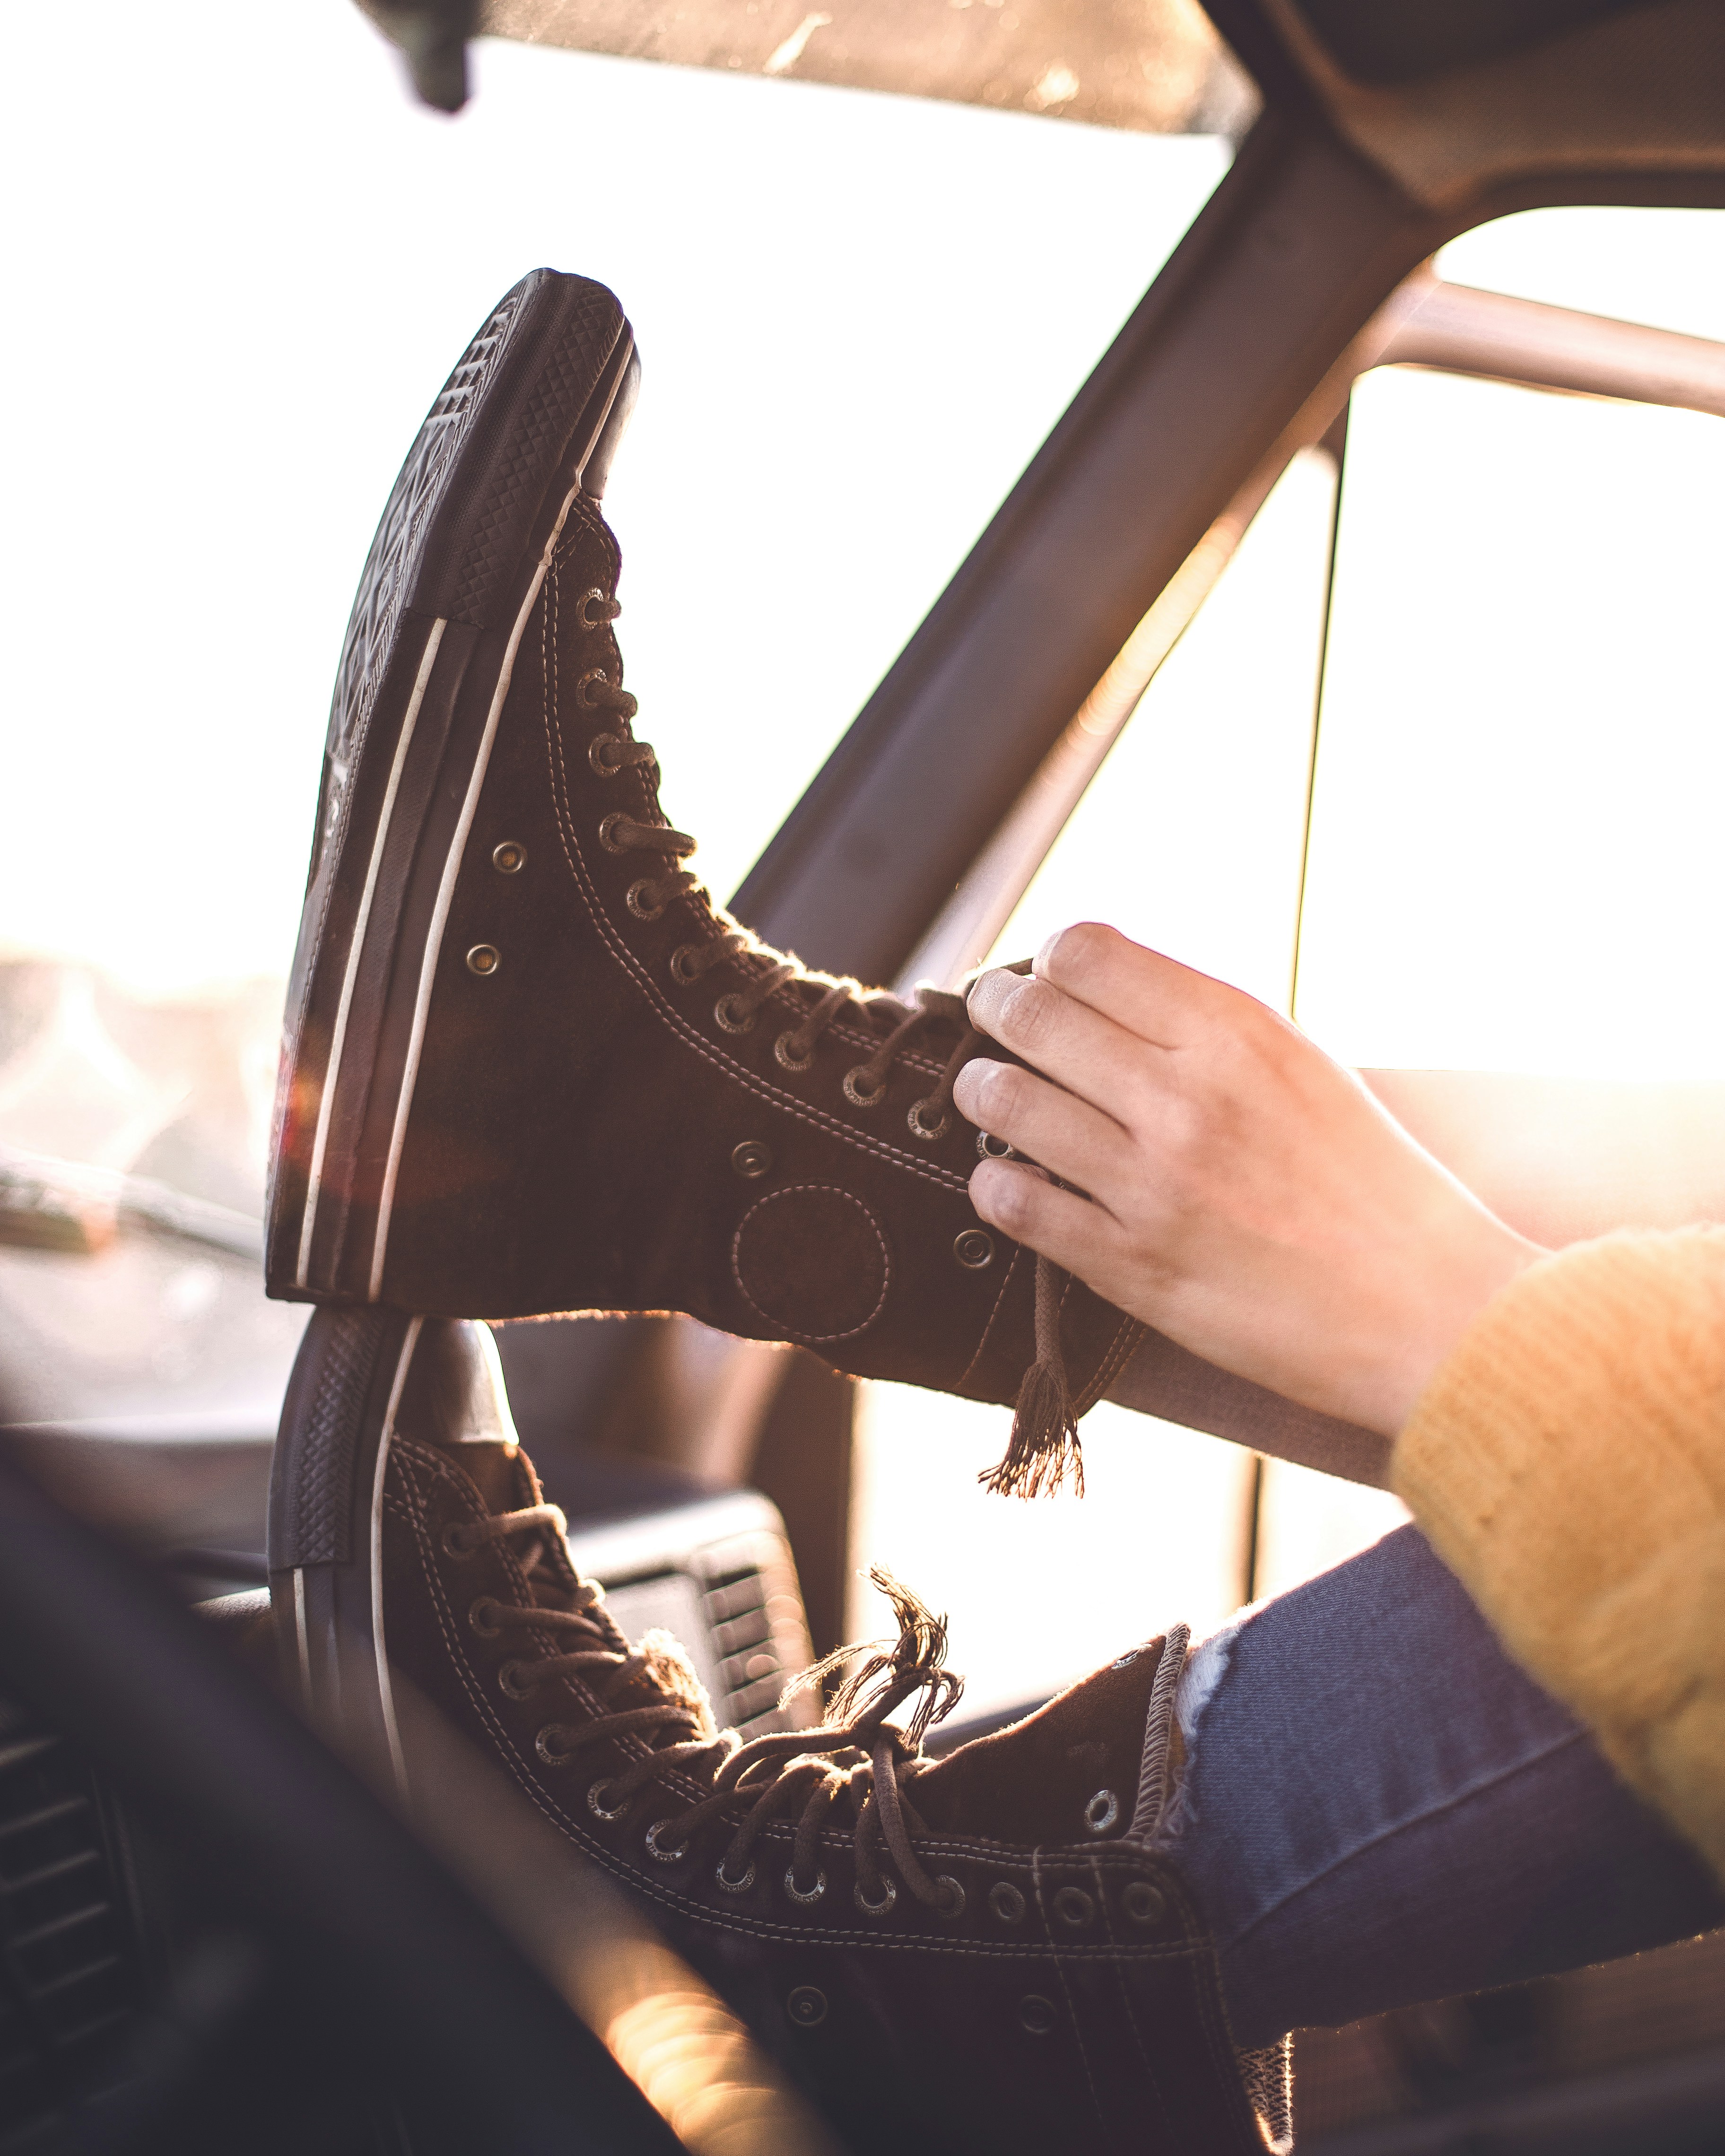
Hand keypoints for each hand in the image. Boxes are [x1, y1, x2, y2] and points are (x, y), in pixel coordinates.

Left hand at [955, 924, 1542, 1436]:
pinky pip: (1014, 1200)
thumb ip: (1203, 1027)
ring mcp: (1154, 1183)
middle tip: (992, 1018)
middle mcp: (1187, 1097)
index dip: (1047, 959)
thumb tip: (1102, 993)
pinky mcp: (1131, 1264)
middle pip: (1030, 1014)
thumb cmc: (1367, 1183)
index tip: (1044, 977)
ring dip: (982, 1090)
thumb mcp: (1299, 1066)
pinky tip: (1013, 1178)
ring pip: (1005, 1100)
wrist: (1425, 1309)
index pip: (1086, 952)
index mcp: (1236, 1032)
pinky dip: (996, 1181)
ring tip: (990, 1093)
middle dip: (996, 1008)